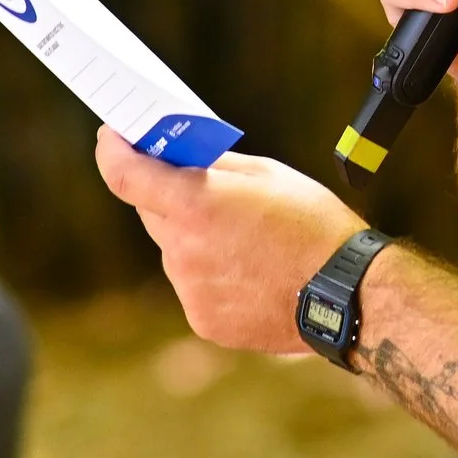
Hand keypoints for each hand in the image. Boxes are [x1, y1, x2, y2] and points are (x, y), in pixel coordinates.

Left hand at [93, 130, 365, 352]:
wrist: (345, 293)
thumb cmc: (313, 225)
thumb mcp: (268, 175)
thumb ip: (216, 166)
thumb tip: (184, 156)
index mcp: (195, 205)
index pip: (125, 176)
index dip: (112, 152)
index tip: (112, 138)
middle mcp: (182, 249)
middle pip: (152, 213)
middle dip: (169, 197)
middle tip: (200, 189)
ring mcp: (190, 289)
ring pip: (175, 252)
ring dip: (196, 239)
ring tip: (248, 243)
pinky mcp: (202, 319)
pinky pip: (195, 286)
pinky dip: (213, 275)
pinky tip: (252, 273)